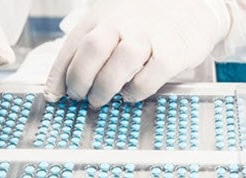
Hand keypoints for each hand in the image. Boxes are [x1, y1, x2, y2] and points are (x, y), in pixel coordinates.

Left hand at [45, 0, 230, 106]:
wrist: (192, 8)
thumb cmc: (146, 23)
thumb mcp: (114, 25)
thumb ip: (91, 49)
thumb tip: (61, 86)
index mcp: (103, 15)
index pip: (73, 45)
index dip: (59, 74)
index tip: (53, 95)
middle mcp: (124, 21)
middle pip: (93, 48)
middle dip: (80, 79)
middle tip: (79, 97)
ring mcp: (149, 34)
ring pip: (121, 61)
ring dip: (104, 87)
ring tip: (100, 99)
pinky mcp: (173, 50)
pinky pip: (149, 76)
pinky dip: (135, 91)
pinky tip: (130, 94)